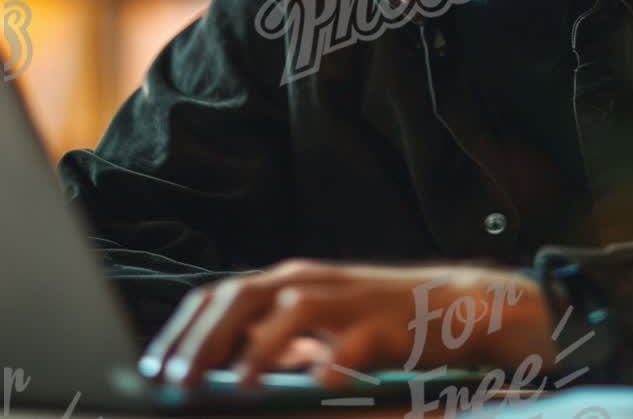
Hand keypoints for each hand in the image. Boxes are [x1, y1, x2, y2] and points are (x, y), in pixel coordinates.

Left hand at [137, 259, 557, 389]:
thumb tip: (213, 376)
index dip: (183, 330)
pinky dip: (336, 360)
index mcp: (285, 282)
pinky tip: (321, 382)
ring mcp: (344, 297)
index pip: (219, 295)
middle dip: (207, 340)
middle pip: (243, 295)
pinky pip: (355, 339)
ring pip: (292, 307)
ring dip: (262, 346)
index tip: (154, 368)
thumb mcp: (311, 328)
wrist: (444, 304)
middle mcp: (307, 280)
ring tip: (242, 385)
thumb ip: (269, 342)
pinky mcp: (381, 320)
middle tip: (181, 384)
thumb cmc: (368, 322)